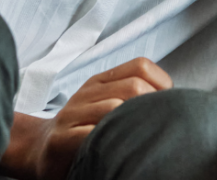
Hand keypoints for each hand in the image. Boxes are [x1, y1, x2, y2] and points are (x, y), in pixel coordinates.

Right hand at [0, 57, 171, 179]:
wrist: (40, 149)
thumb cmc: (84, 129)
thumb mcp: (106, 103)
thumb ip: (133, 96)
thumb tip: (176, 101)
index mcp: (101, 81)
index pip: (141, 66)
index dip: (162, 85)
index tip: (166, 109)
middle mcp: (87, 92)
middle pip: (134, 87)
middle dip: (152, 108)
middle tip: (157, 128)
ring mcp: (73, 114)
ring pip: (115, 108)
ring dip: (135, 126)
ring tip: (143, 141)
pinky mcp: (62, 140)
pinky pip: (92, 135)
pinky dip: (111, 142)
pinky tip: (119, 151)